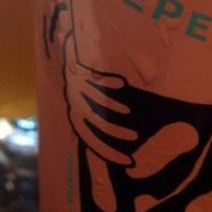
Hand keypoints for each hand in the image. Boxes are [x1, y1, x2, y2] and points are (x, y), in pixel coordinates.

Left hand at [63, 32, 137, 165]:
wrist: (72, 50)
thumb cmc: (92, 80)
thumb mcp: (100, 102)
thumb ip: (114, 116)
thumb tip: (139, 141)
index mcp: (78, 115)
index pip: (91, 140)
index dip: (109, 152)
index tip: (130, 161)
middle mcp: (74, 102)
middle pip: (91, 122)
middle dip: (112, 133)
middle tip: (134, 137)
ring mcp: (75, 85)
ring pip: (91, 99)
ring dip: (111, 107)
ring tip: (129, 112)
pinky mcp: (77, 67)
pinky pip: (92, 76)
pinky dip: (107, 81)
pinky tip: (123, 84)